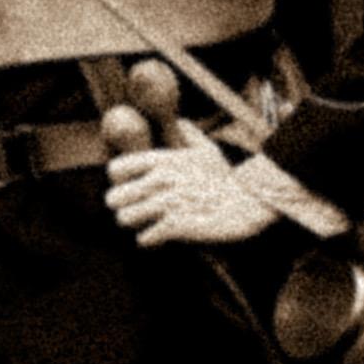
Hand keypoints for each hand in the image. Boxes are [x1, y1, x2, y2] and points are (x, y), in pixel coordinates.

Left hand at [106, 136, 289, 249]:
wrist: (250, 202)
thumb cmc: (227, 178)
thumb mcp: (207, 151)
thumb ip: (190, 136)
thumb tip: (182, 122)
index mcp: (162, 161)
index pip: (116, 169)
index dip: (120, 182)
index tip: (133, 189)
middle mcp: (159, 180)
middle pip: (113, 198)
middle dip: (124, 208)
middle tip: (140, 212)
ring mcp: (166, 203)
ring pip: (124, 219)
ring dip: (136, 225)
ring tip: (150, 224)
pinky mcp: (175, 225)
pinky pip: (144, 238)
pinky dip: (151, 240)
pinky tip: (163, 236)